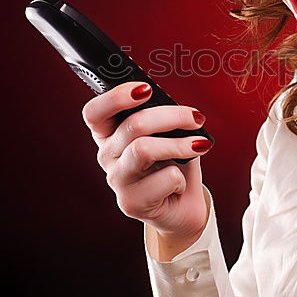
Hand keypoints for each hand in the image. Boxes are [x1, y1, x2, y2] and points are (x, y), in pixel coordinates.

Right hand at [82, 81, 211, 241]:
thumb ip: (163, 118)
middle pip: (132, 126)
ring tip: (201, 145)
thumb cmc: (174, 163)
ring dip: (179, 144)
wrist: (182, 206)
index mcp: (109, 134)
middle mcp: (106, 156)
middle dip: (171, 116)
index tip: (146, 89)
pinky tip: (180, 184)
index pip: (95, 112)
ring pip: (144, 149)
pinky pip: (164, 178)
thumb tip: (175, 108)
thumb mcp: (169, 134)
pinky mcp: (131, 203)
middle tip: (196, 118)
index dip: (116, 98)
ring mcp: (116, 181)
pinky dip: (182, 178)